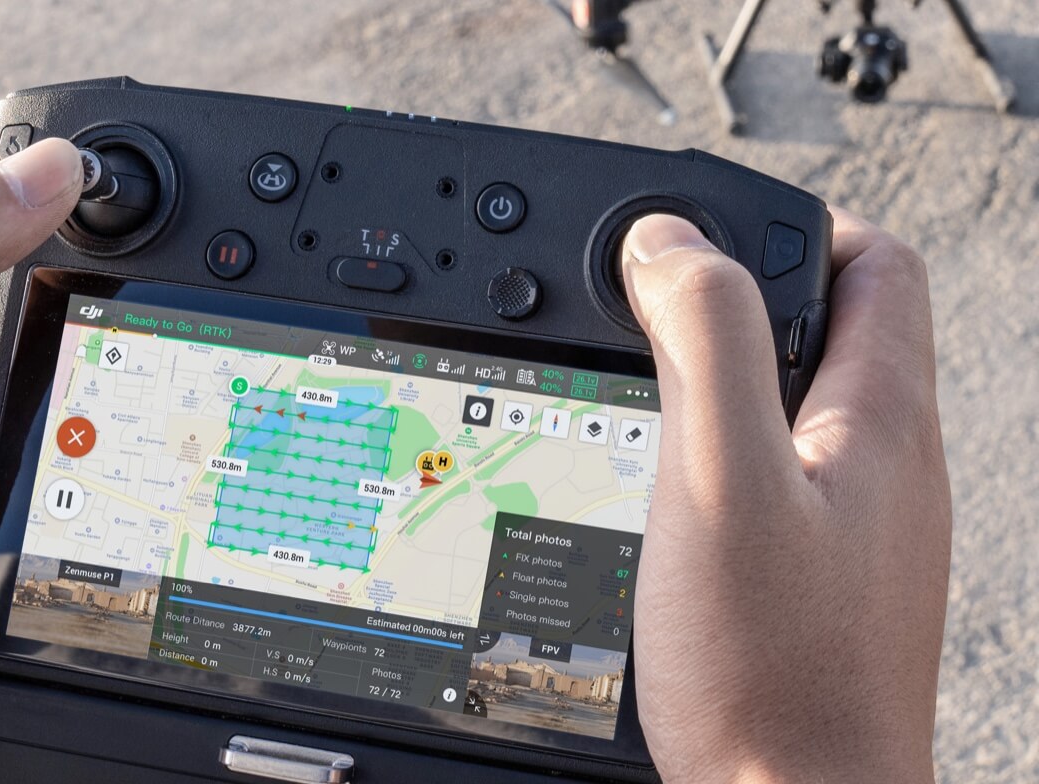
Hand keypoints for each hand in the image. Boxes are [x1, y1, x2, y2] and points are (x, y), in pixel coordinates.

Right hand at [622, 212, 949, 782]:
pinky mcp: (827, 572)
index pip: (875, 261)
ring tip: (648, 394)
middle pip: (836, 324)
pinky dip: (727, 448)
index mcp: (881, 418)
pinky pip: (783, 470)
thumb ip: (704, 341)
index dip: (791, 224)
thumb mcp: (720, 475)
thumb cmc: (770, 665)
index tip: (701, 239)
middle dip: (744, 296)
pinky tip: (671, 490)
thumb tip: (669, 241)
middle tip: (653, 314)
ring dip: (729, 375)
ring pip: (801, 401)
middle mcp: (888, 463)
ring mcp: (862, 522)